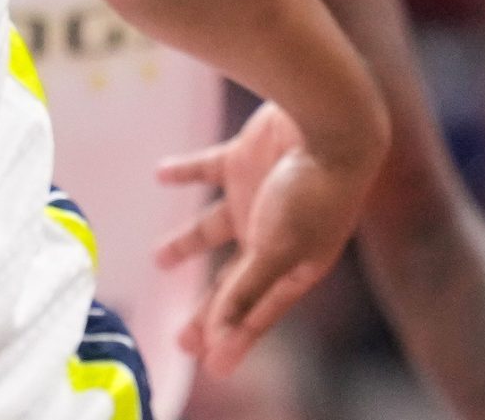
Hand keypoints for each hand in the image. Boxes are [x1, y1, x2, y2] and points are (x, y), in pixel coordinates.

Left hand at [156, 101, 371, 376]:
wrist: (326, 119)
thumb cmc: (311, 192)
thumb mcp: (276, 248)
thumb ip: (246, 290)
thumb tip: (219, 335)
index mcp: (294, 264)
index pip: (257, 311)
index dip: (234, 338)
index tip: (208, 364)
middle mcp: (275, 233)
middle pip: (234, 281)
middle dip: (211, 309)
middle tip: (181, 337)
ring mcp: (258, 195)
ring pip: (214, 226)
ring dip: (187, 243)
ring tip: (158, 259)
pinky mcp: (244, 158)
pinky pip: (207, 168)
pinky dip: (183, 171)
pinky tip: (160, 174)